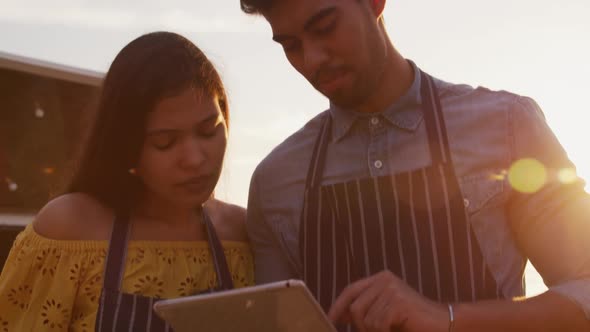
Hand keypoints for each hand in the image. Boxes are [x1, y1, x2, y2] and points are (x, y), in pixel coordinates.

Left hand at [327, 270, 447, 331]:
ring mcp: (392, 289)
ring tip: (390, 329)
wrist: (443, 323)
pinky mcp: (399, 301)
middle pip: (355, 307)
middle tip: (376, 331)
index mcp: (380, 278)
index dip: (338, 305)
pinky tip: (397, 329)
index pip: (351, 290)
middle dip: (360, 326)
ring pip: (366, 318)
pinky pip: (378, 323)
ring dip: (375, 331)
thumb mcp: (384, 311)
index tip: (330, 319)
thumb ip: (365, 309)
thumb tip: (340, 315)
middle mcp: (385, 279)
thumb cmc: (412, 321)